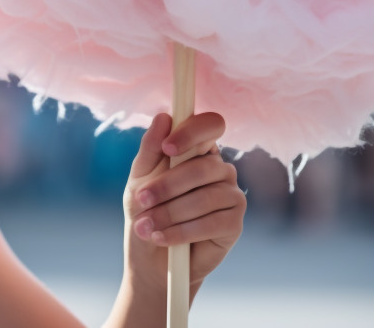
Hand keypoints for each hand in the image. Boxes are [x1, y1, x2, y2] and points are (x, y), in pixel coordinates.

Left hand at [122, 112, 245, 303]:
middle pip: (204, 166)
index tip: (168, 148)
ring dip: (170, 212)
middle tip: (141, 199)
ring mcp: (231, 194)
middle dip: (168, 185)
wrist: (150, 257)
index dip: (193, 132)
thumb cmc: (146, 210)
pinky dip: (182, 231)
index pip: (211, 125)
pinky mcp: (234, 223)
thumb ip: (151, 148)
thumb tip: (164, 117)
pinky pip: (213, 222)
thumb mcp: (139, 178)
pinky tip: (161, 238)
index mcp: (199, 149)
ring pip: (207, 196)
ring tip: (145, 226)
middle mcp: (219, 168)